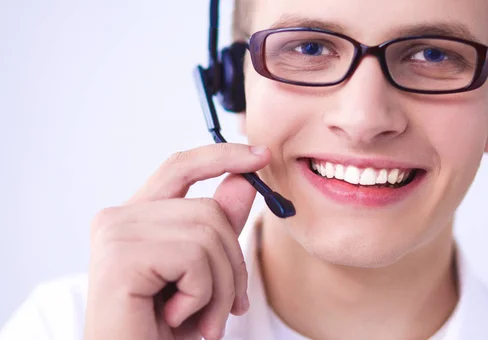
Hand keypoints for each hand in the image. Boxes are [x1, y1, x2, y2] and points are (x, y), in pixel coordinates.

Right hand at [84, 144, 269, 339]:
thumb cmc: (162, 327)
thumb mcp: (201, 274)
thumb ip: (218, 228)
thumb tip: (244, 182)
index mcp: (135, 218)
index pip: (181, 167)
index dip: (222, 156)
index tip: (260, 155)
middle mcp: (118, 218)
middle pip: (208, 210)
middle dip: (232, 265)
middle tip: (229, 309)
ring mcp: (115, 233)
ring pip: (207, 235)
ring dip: (220, 288)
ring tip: (203, 320)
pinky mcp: (119, 257)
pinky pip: (194, 258)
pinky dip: (201, 296)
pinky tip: (177, 317)